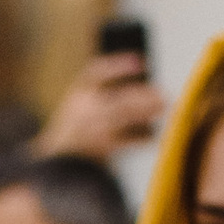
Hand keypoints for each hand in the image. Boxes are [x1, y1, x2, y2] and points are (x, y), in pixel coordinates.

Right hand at [37, 53, 167, 160]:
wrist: (60, 160)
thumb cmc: (78, 125)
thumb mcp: (81, 104)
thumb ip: (105, 93)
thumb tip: (144, 89)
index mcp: (78, 93)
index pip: (97, 73)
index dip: (120, 66)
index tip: (142, 62)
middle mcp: (85, 111)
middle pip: (118, 99)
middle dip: (143, 96)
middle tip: (162, 93)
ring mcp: (93, 130)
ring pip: (125, 117)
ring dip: (147, 111)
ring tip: (164, 106)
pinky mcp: (102, 148)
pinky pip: (128, 142)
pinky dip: (143, 138)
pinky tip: (154, 135)